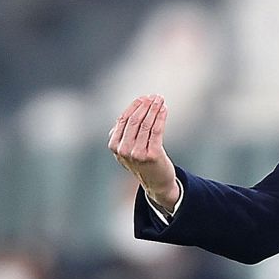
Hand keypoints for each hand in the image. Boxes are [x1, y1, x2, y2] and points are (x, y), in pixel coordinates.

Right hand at [108, 94, 178, 210]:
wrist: (155, 182)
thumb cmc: (142, 161)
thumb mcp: (126, 148)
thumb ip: (123, 133)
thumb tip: (130, 110)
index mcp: (114, 146)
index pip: (123, 120)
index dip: (134, 107)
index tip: (143, 98)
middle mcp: (124, 150)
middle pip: (134, 120)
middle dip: (145, 106)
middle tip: (154, 96)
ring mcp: (138, 153)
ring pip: (146, 124)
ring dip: (154, 109)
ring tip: (160, 100)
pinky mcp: (152, 155)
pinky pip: (156, 131)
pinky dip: (161, 117)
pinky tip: (164, 109)